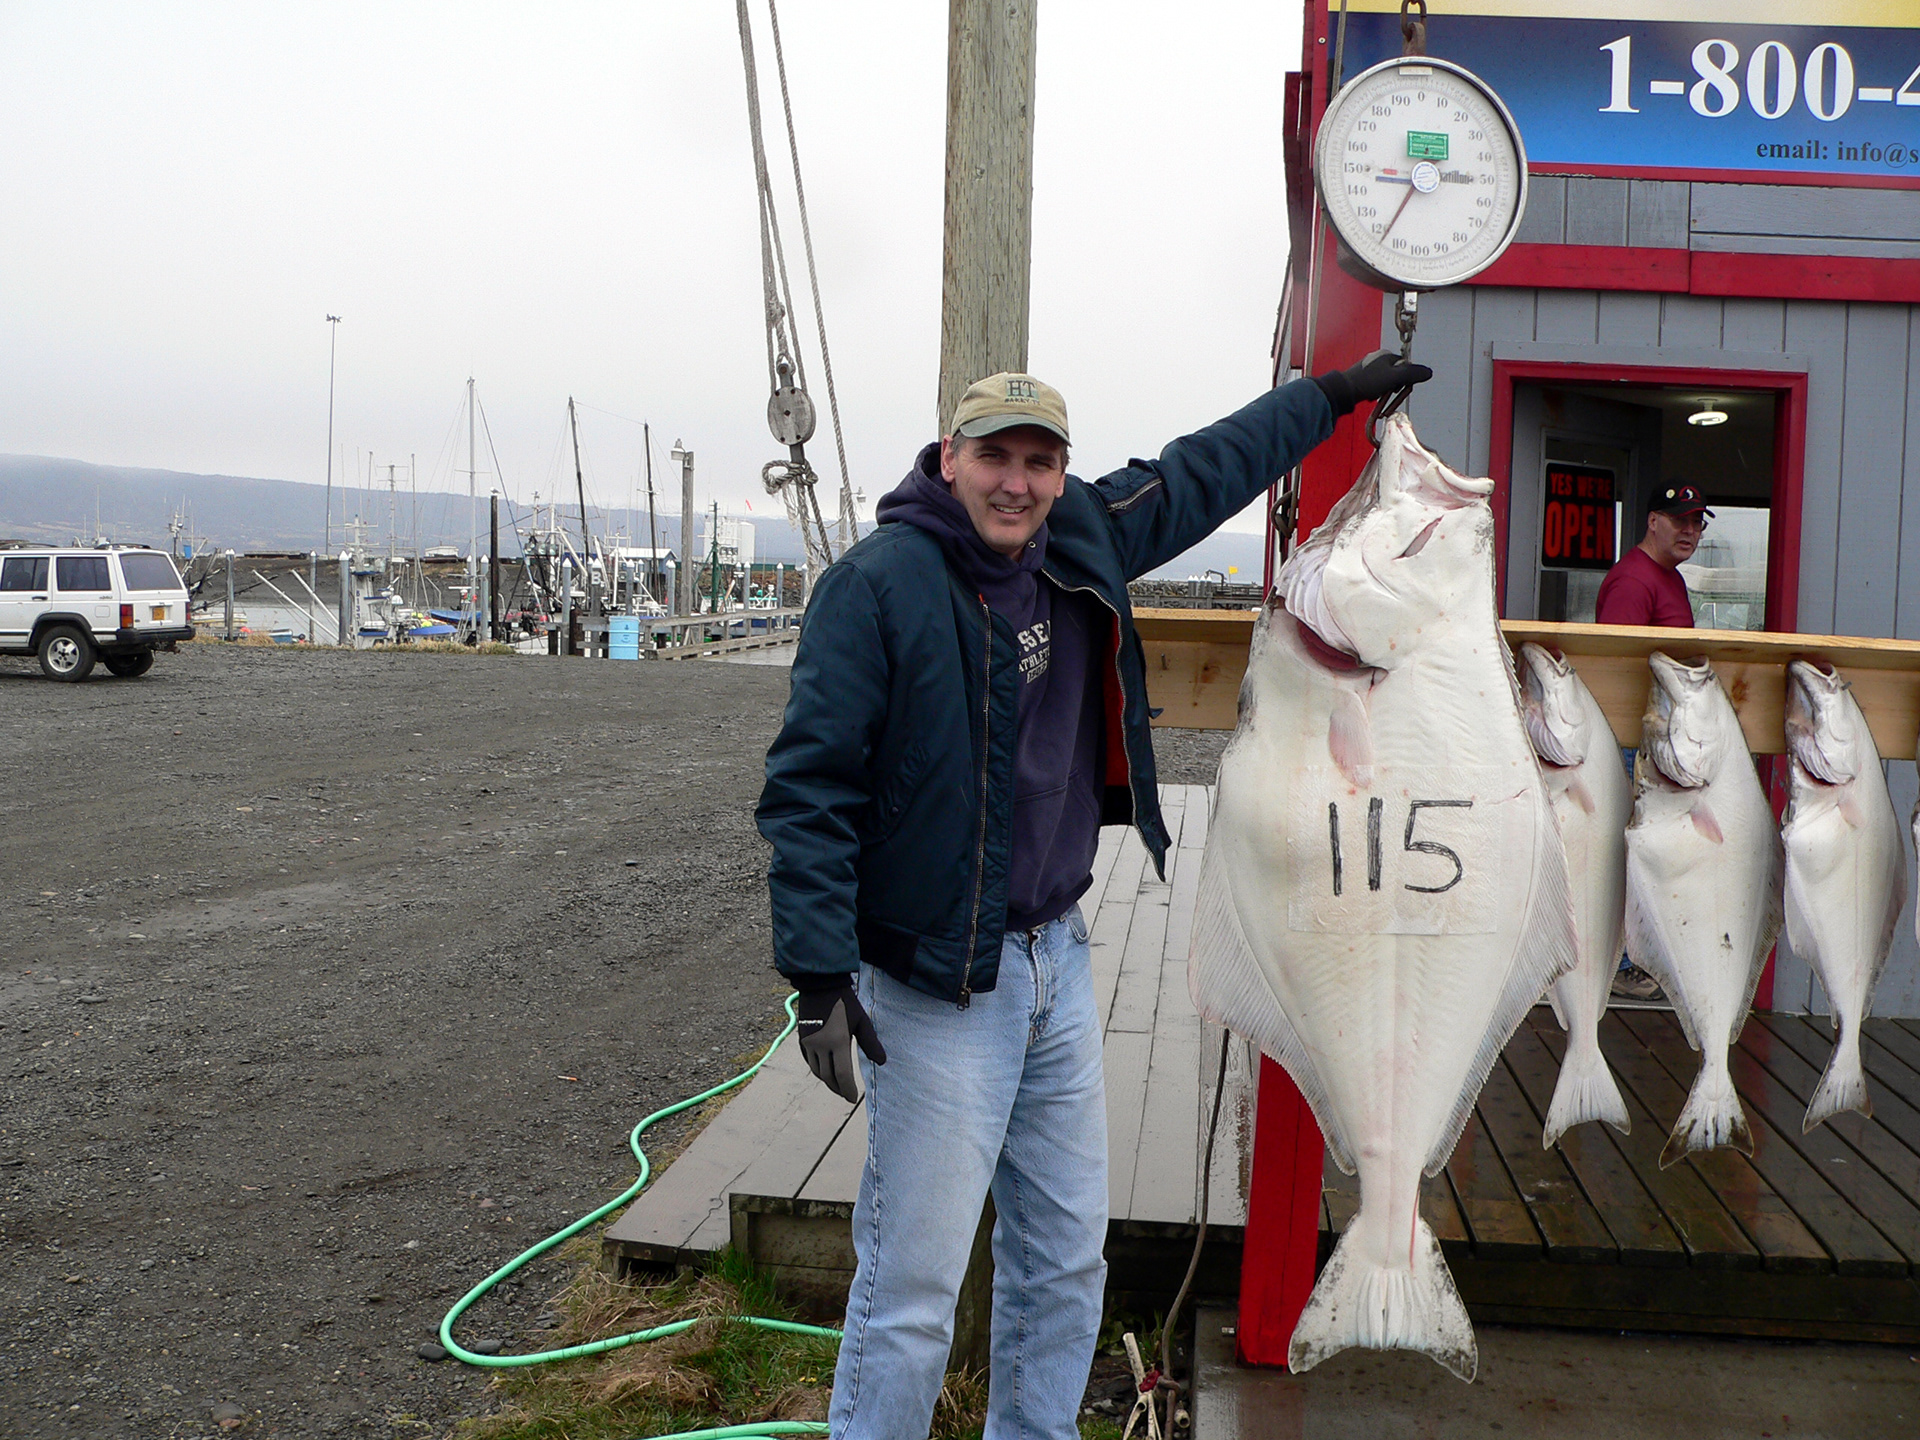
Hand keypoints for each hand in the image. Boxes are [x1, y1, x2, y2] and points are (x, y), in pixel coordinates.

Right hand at [795, 982, 885, 1102]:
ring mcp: (808, 1043)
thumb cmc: (845, 1002)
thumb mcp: (861, 1021)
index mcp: (837, 1041)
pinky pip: (809, 1062)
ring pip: (817, 1071)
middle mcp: (820, 1045)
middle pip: (828, 1077)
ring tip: (838, 1085)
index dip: (847, 1089)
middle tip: (847, 1094)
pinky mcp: (801, 1040)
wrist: (820, 985)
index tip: (853, 1098)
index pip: (842, 1074)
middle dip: (838, 1088)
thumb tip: (881, 1062)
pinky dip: (818, 1070)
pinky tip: (825, 1071)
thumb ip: (871, 1043)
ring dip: (827, 1081)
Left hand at [1313, 351, 1432, 417]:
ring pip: (1385, 381)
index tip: (1399, 388)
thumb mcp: (1394, 377)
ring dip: (1385, 391)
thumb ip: (1412, 374)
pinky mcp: (1361, 377)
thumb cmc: (1368, 382)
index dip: (1405, 379)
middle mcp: (1377, 358)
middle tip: (1387, 393)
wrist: (1344, 391)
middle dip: (1394, 387)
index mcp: (1386, 355)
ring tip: (1378, 396)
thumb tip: (1429, 372)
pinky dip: (1376, 392)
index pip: (1405, 366)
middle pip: (1395, 374)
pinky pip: (1375, 385)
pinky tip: (1371, 397)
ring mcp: (1368, 367)